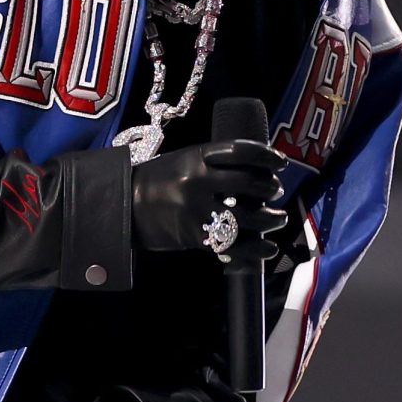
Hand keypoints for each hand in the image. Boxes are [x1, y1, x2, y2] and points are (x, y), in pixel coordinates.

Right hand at [129, 137, 290, 259]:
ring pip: (247, 217)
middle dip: (270, 189)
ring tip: (277, 219)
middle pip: (249, 184)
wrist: (121, 207)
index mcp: (196, 157)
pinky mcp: (194, 236)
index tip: (280, 162)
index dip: (266, 156)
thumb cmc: (156, 183)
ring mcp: (196, 210)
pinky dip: (256, 249)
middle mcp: (197, 181)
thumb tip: (252, 172)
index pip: (241, 151)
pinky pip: (234, 245)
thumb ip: (213, 164)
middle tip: (276, 192)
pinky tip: (267, 248)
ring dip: (270, 220)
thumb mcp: (183, 161)